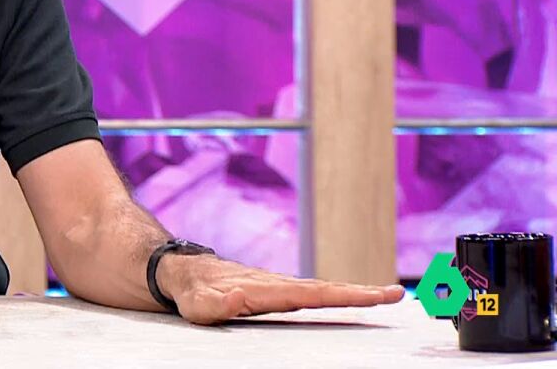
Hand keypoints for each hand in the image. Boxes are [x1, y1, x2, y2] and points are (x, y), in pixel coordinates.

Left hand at [158, 254, 405, 325]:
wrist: (182, 274)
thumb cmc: (192, 293)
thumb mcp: (199, 305)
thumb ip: (219, 304)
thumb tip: (238, 299)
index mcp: (266, 290)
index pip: (312, 294)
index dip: (344, 294)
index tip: (374, 295)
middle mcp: (277, 285)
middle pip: (325, 289)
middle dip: (361, 293)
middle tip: (397, 294)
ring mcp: (278, 287)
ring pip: (320, 290)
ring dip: (352, 293)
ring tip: (385, 295)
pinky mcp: (275, 291)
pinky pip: (310, 293)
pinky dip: (334, 294)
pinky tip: (350, 298)